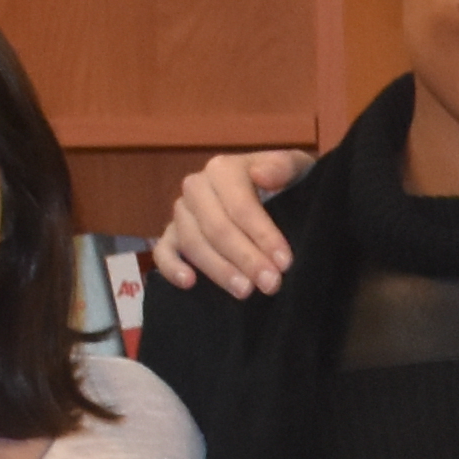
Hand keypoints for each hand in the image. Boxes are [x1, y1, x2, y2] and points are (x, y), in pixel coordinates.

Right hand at [148, 147, 323, 296]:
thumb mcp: (297, 168)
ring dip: (218, 269)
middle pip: (216, 228)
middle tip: (271, 284)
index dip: (263, 235)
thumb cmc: (287, 182)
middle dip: (245, 259)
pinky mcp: (171, 235)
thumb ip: (284, 167)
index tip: (285, 262)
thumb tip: (261, 174)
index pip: (240, 206)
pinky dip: (171, 267)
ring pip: (192, 243)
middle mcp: (196, 187)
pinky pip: (162, 252)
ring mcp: (181, 212)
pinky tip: (189, 283)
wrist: (277, 193)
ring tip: (245, 291)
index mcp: (223, 169)